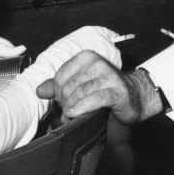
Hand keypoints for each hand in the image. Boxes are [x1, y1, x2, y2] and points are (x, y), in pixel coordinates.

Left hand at [36, 52, 163, 123]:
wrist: (133, 96)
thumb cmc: (103, 90)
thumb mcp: (80, 84)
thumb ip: (59, 86)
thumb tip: (40, 90)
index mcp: (86, 57)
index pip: (60, 75)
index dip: (56, 92)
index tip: (61, 102)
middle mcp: (97, 63)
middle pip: (69, 85)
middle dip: (64, 102)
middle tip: (65, 112)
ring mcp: (108, 76)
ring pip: (80, 93)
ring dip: (71, 109)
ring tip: (70, 117)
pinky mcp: (117, 91)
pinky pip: (95, 99)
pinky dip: (82, 108)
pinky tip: (76, 114)